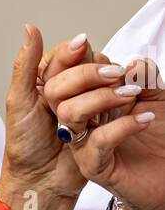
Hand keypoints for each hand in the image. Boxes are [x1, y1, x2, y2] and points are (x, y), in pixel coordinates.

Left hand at [0, 26, 109, 209]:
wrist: (40, 182)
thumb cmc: (24, 146)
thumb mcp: (19, 103)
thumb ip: (26, 65)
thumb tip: (30, 28)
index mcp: (45, 80)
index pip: (65, 54)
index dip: (74, 52)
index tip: (81, 48)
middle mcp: (67, 89)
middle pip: (88, 66)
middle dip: (95, 72)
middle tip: (110, 76)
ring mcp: (86, 105)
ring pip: (105, 84)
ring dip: (113, 88)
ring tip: (125, 93)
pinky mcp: (102, 122)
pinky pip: (116, 107)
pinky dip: (124, 105)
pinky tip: (132, 103)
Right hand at [43, 51, 164, 209]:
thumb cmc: (161, 137)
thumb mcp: (157, 96)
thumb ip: (144, 76)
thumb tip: (132, 63)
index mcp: (89, 99)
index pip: (65, 73)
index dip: (70, 55)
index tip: (86, 42)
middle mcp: (81, 120)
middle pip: (55, 90)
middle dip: (82, 73)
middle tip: (116, 72)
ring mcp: (83, 144)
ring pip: (68, 113)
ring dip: (101, 98)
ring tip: (131, 95)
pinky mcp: (94, 167)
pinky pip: (98, 142)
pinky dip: (123, 125)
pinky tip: (144, 118)